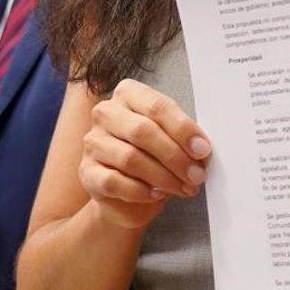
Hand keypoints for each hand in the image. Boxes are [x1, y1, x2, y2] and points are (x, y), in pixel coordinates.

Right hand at [79, 78, 210, 229]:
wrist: (128, 195)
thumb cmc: (154, 158)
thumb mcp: (171, 140)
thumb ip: (182, 138)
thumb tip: (201, 149)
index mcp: (128, 94)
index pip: (157, 106)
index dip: (182, 129)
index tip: (203, 150)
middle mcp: (106, 112)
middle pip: (142, 131)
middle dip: (175, 156)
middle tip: (197, 175)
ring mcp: (93, 141)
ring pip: (130, 158)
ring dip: (163, 177)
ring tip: (183, 188)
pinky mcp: (86, 171)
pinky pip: (114, 181)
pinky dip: (140, 191)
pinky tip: (156, 194)